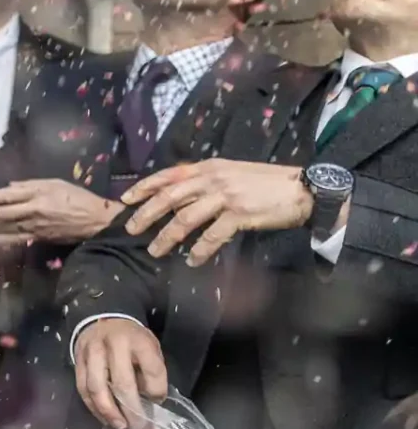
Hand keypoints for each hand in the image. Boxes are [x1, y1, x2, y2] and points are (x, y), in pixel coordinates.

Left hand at [0, 179, 122, 245]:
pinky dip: (2, 240)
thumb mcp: (55, 183)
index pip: (7, 195)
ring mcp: (35, 226)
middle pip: (3, 212)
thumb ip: (30, 184)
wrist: (95, 220)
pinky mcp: (39, 237)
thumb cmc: (77, 197)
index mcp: (37, 194)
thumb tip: (9, 187)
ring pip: (7, 227)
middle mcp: (33, 210)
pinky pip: (17, 239)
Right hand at [74, 317, 168, 428]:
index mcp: (139, 340)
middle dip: (132, 409)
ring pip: (97, 388)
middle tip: (139, 427)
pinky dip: (93, 406)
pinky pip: (83, 388)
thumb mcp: (149, 347)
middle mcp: (114, 344)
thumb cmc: (132, 339)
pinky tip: (104, 416)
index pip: (152, 370)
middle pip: (122, 383)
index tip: (157, 401)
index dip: (156, 391)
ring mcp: (92, 352)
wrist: (104, 319)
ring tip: (119, 425)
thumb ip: (151, 371)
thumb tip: (150, 401)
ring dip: (109, 411)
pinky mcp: (78, 361)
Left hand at [123, 159, 312, 264]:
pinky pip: (212, 236)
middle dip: (146, 215)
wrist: (302, 188)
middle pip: (169, 198)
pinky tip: (192, 260)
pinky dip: (199, 250)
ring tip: (156, 251)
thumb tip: (179, 200)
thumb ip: (206, 183)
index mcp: (209, 167)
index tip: (126, 200)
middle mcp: (213, 179)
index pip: (168, 175)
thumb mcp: (231, 174)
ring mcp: (226, 196)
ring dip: (167, 237)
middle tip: (132, 231)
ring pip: (185, 219)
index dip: (144, 188)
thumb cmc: (266, 183)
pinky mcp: (240, 214)